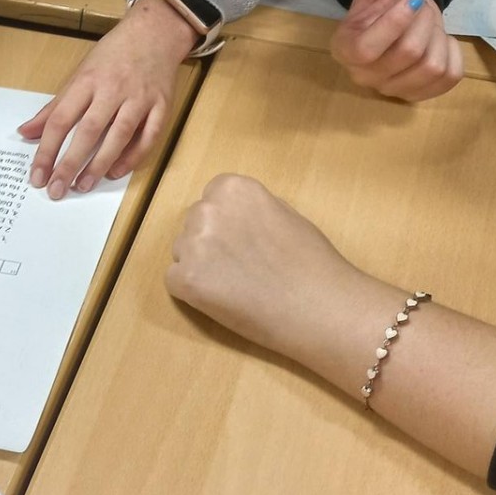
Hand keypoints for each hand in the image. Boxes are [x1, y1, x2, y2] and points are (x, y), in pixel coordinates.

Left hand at [19, 0, 194, 198]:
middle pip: (88, 131)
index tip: (38, 175)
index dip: (47, 150)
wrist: (154, 32)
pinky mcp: (161, 105)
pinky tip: (115, 172)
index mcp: (86, 81)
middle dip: (69, 163)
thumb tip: (26, 132)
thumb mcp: (79, 74)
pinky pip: (149, 136)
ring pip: (118, 136)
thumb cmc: (112, 55)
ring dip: (99, 164)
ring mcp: (139, 98)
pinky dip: (133, 156)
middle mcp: (112, 90)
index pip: (60, 120)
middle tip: (56, 190)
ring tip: (82, 186)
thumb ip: (54, 107)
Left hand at [166, 174, 358, 362]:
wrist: (319, 306)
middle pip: (194, 225)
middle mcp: (207, 209)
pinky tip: (224, 300)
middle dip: (210, 243)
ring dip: (201, 267)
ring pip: (182, 253)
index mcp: (233, 188)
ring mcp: (193, 244)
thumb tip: (234, 215)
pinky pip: (175, 281)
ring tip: (237, 286)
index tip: (244, 241)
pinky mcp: (185, 279)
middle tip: (242, 267)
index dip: (226, 222)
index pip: (212, 198)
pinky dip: (193, 292)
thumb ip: (252, 209)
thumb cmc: (312, 262)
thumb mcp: (285, 214)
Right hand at [332, 0, 464, 101]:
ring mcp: (391, 89)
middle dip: (425, 19)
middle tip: (422, 4)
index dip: (397, 21)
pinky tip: (439, 40)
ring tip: (429, 23)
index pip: (366, 49)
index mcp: (344, 48)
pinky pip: (450, 76)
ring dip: (439, 35)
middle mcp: (363, 75)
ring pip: (432, 67)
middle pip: (409, 53)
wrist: (391, 15)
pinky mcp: (418, 95)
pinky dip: (453, 52)